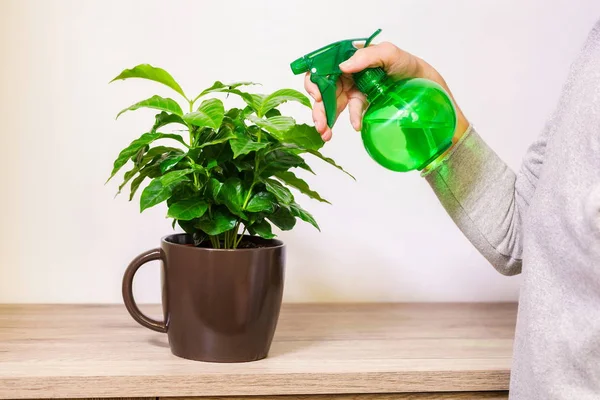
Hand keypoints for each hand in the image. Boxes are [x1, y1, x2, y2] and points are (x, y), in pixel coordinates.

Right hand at [304, 41, 468, 141]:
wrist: (423, 83)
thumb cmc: (406, 63)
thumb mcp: (389, 53)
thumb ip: (366, 56)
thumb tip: (343, 67)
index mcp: (348, 60)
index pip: (322, 69)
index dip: (314, 83)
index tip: (317, 96)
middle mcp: (347, 75)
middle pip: (323, 91)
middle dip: (318, 109)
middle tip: (320, 123)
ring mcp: (353, 91)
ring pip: (332, 105)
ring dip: (326, 120)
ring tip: (326, 134)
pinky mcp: (362, 105)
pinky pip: (351, 114)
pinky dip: (351, 120)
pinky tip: (356, 126)